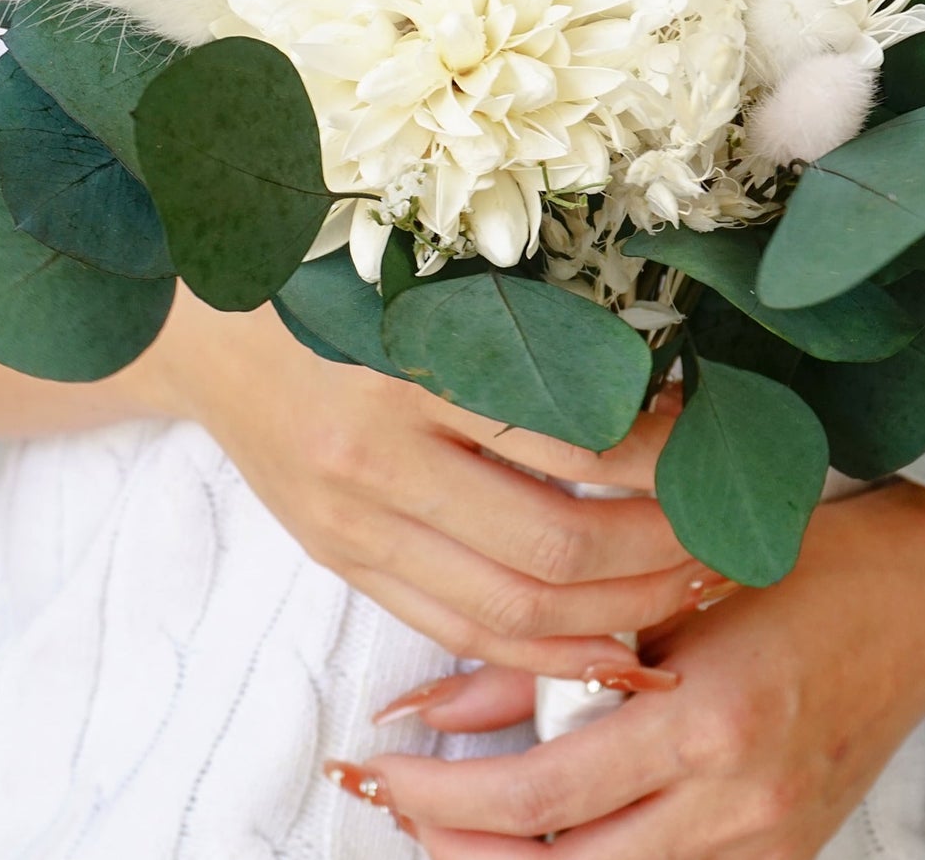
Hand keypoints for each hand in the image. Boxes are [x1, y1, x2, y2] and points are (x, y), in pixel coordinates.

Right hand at [0, 104, 710, 678]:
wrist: (198, 326)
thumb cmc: (323, 274)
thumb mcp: (417, 270)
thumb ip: (517, 322)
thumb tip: (647, 367)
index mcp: (403, 368)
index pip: (567, 440)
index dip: (661, 455)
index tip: (713, 435)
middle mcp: (375, 464)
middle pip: (553, 548)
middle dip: (661, 550)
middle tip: (726, 528)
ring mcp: (353, 527)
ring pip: (512, 611)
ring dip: (619, 612)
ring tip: (691, 586)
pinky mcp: (342, 561)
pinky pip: (456, 633)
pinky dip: (543, 653)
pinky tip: (609, 642)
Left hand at [328, 483, 924, 857]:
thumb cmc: (803, 567)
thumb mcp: (671, 588)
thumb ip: (553, 655)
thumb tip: (432, 703)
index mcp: (709, 718)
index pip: (543, 796)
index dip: (446, 798)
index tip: (386, 773)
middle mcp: (739, 800)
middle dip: (463, 848)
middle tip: (399, 806)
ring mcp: (767, 843)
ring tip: (455, 822)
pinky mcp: (785, 857)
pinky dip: (594, 859)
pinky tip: (550, 827)